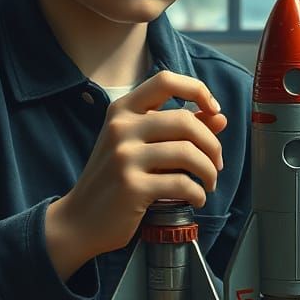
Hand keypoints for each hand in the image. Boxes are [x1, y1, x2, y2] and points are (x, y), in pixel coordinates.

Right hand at [45, 71, 225, 279]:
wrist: (79, 219)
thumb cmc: (114, 179)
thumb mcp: (140, 146)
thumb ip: (177, 130)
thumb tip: (220, 118)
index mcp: (122, 110)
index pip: (166, 81)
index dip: (198, 90)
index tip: (214, 111)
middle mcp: (121, 128)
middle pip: (185, 120)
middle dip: (212, 144)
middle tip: (216, 164)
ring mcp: (124, 157)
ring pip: (187, 152)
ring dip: (209, 171)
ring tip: (207, 183)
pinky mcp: (132, 186)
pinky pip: (181, 183)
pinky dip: (198, 193)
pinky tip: (196, 198)